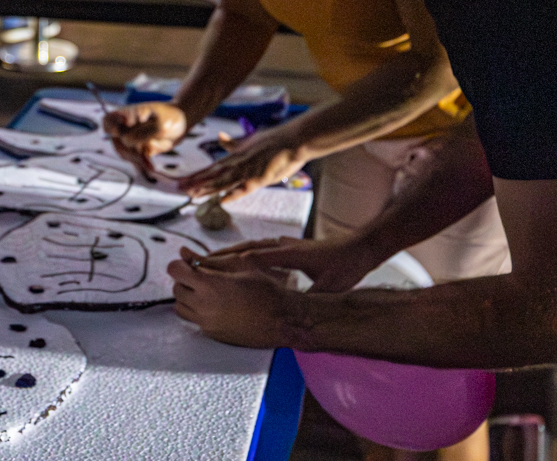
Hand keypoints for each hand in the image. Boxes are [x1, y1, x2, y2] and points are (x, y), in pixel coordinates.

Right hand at [103, 101, 187, 173]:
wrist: (181, 123)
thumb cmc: (169, 117)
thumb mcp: (160, 123)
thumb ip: (143, 133)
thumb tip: (127, 141)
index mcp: (126, 114)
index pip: (108, 121)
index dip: (110, 127)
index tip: (118, 132)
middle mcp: (125, 127)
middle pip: (117, 141)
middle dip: (130, 147)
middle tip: (145, 147)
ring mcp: (130, 140)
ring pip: (125, 153)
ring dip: (137, 157)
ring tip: (149, 159)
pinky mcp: (138, 150)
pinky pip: (136, 159)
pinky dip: (143, 163)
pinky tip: (151, 167)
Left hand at [168, 247, 296, 347]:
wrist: (284, 320)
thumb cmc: (265, 288)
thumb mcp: (239, 266)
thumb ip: (207, 260)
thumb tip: (183, 251)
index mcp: (209, 286)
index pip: (175, 271)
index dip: (180, 264)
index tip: (190, 264)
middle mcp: (204, 306)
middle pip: (176, 289)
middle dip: (184, 280)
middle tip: (201, 277)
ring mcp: (207, 323)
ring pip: (180, 307)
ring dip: (187, 297)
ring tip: (206, 292)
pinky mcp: (213, 334)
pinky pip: (194, 320)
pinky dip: (197, 312)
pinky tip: (216, 306)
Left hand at [178, 129, 306, 201]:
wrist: (293, 139)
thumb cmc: (274, 141)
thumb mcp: (249, 140)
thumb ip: (233, 143)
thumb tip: (219, 136)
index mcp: (235, 156)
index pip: (212, 168)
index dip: (197, 175)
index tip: (183, 181)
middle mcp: (238, 163)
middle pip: (213, 175)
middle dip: (196, 182)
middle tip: (179, 188)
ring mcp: (248, 171)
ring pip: (224, 181)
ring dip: (208, 188)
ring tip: (192, 194)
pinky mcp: (260, 178)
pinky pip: (245, 188)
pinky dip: (234, 194)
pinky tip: (223, 200)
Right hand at [193, 234, 380, 293]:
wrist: (360, 247)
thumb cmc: (346, 266)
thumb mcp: (330, 286)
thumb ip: (311, 297)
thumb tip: (298, 313)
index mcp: (290, 254)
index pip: (253, 257)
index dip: (229, 263)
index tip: (208, 268)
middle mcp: (282, 245)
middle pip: (244, 249)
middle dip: (219, 256)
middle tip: (195, 263)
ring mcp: (284, 244)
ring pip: (248, 246)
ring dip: (227, 254)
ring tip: (207, 261)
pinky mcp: (286, 246)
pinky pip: (257, 248)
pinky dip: (241, 253)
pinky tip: (233, 260)